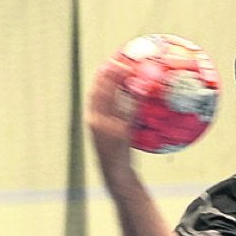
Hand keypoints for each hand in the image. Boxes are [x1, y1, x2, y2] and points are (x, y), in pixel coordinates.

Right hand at [84, 56, 137, 170]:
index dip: (101, 77)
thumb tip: (132, 99)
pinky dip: (133, 100)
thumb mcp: (116, 133)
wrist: (117, 175)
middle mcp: (96, 122)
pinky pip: (127, 112)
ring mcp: (107, 128)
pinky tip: (142, 91)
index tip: (109, 63)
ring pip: (112, 99)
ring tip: (130, 70)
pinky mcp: (120, 134)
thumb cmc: (119, 154)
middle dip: (109, 74)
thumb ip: (120, 116)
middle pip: (101, 91)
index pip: (94, 93)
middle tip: (120, 60)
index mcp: (92, 119)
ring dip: (120, 82)